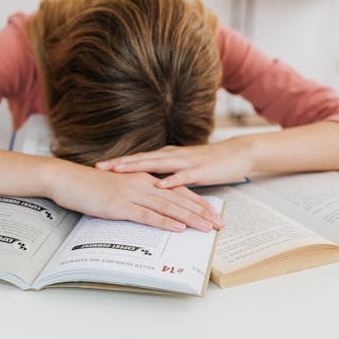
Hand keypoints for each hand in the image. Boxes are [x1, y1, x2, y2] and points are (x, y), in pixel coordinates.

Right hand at [45, 159, 221, 231]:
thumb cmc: (90, 185)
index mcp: (143, 179)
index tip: (212, 212)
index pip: (176, 190)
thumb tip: (149, 207)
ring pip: (168, 207)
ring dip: (190, 218)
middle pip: (178, 198)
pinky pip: (147, 215)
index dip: (196, 202)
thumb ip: (136, 194)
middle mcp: (143, 184)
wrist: (68, 179)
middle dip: (201, 212)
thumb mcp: (118, 187)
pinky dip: (165, 222)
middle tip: (219, 223)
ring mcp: (133, 194)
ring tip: (208, 227)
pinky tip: (178, 228)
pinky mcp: (121, 205)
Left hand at [95, 138, 254, 188]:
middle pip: (142, 159)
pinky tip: (159, 184)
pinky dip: (171, 180)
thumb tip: (150, 181)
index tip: (99, 166)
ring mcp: (186, 162)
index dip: (119, 162)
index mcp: (168, 156)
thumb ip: (167, 171)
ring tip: (119, 170)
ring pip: (157, 164)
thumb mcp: (183, 166)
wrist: (238, 153)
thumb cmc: (210, 162)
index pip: (139, 159)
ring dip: (137, 167)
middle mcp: (173, 156)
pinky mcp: (200, 171)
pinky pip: (184, 176)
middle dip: (120, 163)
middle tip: (100, 167)